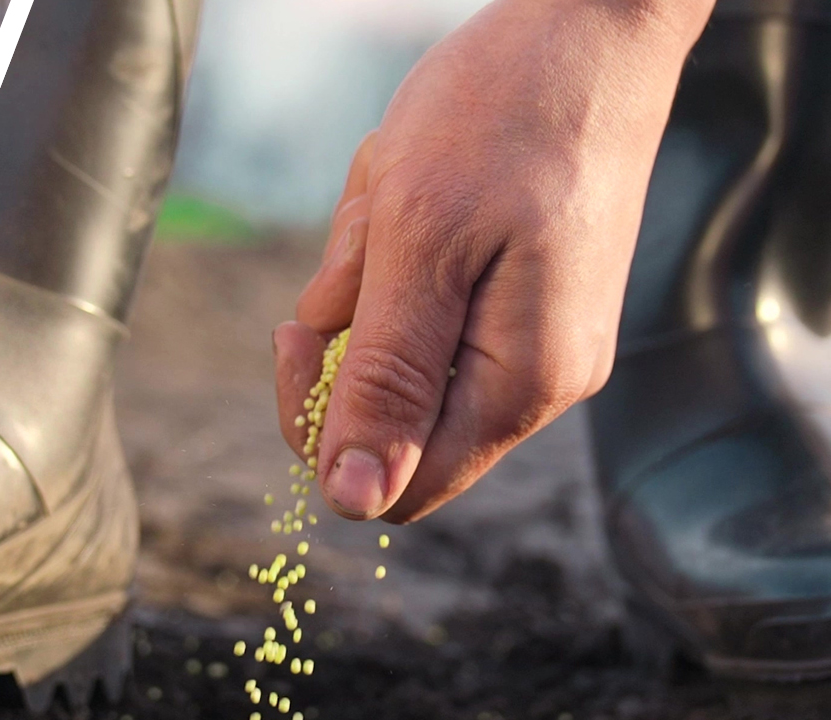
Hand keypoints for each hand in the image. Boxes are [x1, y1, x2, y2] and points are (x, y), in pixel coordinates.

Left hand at [275, 0, 713, 522]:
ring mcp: (535, 340)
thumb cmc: (505, 115)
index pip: (390, 486)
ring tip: (400, 198)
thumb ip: (385, 380)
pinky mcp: (522, 298)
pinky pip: (423, 308)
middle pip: (390, 425)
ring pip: (398, 356)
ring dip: (369, 282)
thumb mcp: (419, 246)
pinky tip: (417, 187)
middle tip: (355, 252)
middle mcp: (537, 381)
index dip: (322, 430)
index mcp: (519, 386)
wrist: (591, 21)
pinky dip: (397, 255)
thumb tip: (352, 500)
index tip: (301, 335)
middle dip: (345, 342)